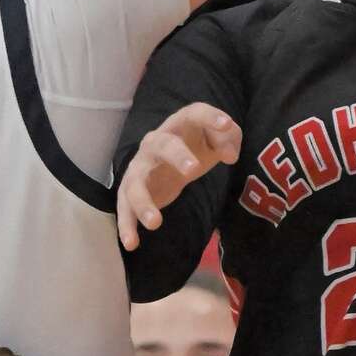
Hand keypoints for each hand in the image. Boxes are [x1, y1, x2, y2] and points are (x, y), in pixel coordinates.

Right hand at [115, 104, 240, 251]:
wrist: (170, 162)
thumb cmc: (197, 147)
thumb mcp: (218, 142)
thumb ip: (228, 141)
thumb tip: (230, 155)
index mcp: (180, 125)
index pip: (194, 113)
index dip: (210, 116)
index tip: (226, 124)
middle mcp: (155, 142)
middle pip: (162, 144)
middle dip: (176, 155)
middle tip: (194, 170)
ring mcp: (140, 166)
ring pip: (135, 182)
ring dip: (143, 202)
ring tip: (155, 223)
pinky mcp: (130, 189)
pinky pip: (125, 207)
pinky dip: (126, 225)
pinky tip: (132, 242)